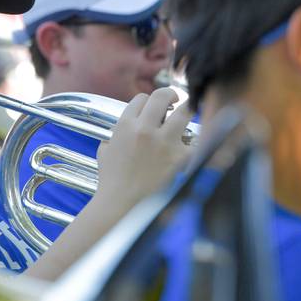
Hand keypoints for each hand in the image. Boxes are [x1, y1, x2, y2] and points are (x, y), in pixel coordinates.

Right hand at [96, 88, 193, 210]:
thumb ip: (112, 138)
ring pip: (185, 111)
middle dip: (171, 95)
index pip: (141, 98)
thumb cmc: (112, 182)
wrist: (122, 206)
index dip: (148, 102)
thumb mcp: (104, 153)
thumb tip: (116, 136)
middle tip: (176, 100)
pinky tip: (192, 146)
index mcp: (125, 125)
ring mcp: (165, 142)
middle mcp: (145, 128)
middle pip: (163, 96)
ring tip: (188, 116)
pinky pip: (195, 141)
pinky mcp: (182, 157)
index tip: (153, 108)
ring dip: (187, 112)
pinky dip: (194, 143)